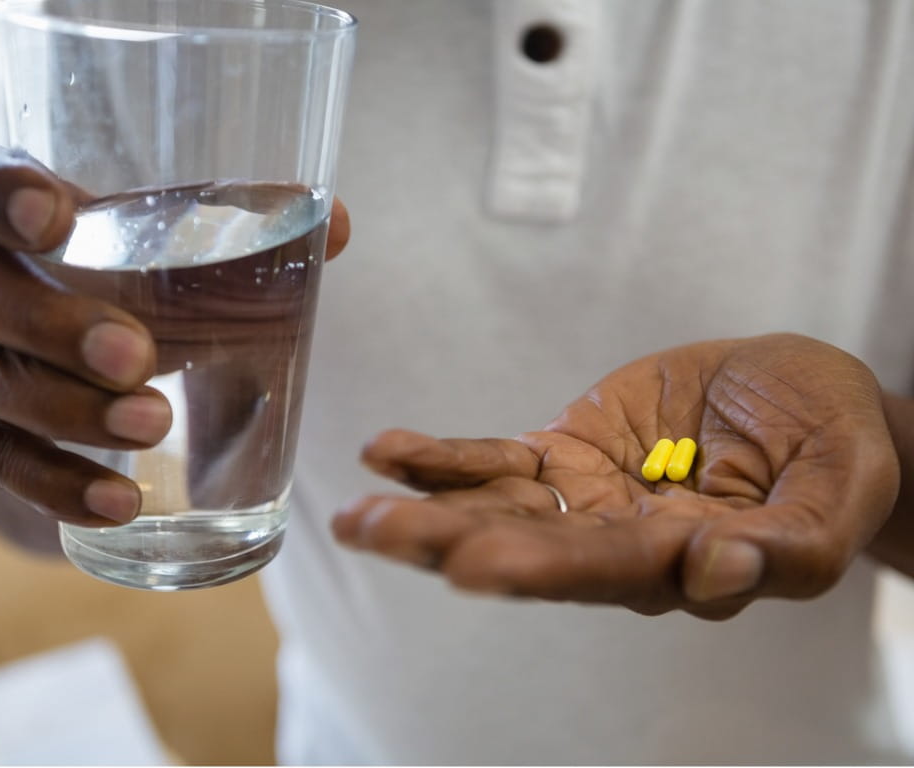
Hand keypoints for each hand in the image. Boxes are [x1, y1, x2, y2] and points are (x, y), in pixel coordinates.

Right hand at [0, 143, 349, 526]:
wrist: (71, 388)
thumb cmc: (131, 304)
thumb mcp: (175, 267)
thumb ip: (247, 240)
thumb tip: (336, 223)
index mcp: (5, 213)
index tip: (54, 216)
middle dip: (54, 324)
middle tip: (139, 358)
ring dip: (67, 412)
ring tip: (154, 429)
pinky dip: (51, 482)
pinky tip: (116, 504)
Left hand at [333, 334, 899, 619]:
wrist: (800, 394)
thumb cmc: (834, 445)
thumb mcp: (839, 491)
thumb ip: (791, 546)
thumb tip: (715, 574)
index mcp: (687, 564)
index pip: (607, 573)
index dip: (543, 568)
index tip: (476, 564)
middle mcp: (620, 544)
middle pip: (526, 550)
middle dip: (445, 543)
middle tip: (373, 533)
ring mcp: (586, 499)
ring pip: (495, 511)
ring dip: (422, 508)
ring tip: (355, 513)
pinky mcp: (566, 453)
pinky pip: (496, 461)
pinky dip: (442, 458)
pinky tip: (386, 453)